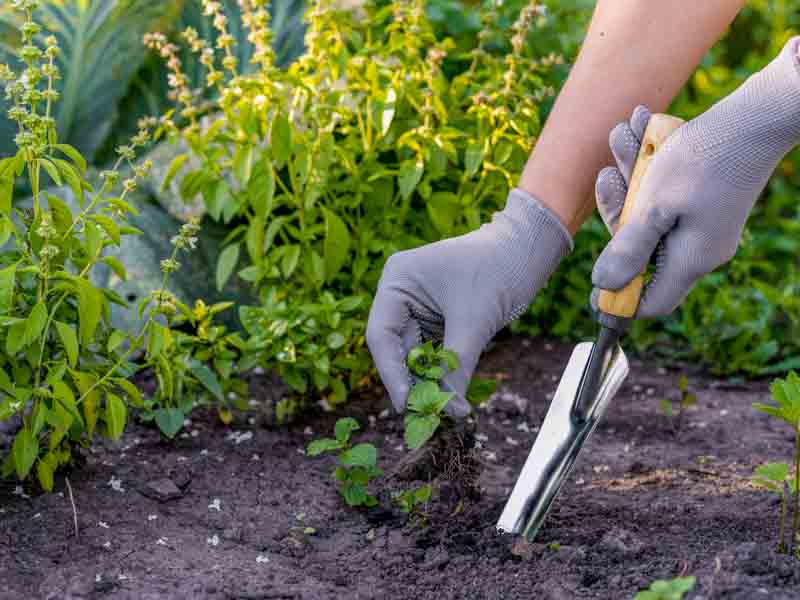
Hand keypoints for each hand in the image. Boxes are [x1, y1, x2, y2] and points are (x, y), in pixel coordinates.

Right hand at [367, 189, 571, 416]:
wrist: (528, 250)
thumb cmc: (499, 269)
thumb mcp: (474, 321)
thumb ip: (456, 366)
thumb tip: (451, 411)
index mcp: (397, 281)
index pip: (381, 335)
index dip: (392, 374)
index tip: (405, 405)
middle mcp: (400, 294)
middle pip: (396, 349)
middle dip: (412, 382)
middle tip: (426, 416)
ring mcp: (418, 307)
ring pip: (415, 355)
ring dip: (428, 382)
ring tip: (440, 411)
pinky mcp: (437, 318)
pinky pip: (432, 352)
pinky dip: (441, 373)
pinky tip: (449, 396)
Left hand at [592, 38, 799, 317]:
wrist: (755, 113)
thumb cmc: (703, 159)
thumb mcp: (654, 206)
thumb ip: (628, 248)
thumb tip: (603, 285)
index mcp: (690, 260)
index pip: (651, 302)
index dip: (619, 299)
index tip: (593, 284)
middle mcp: (697, 247)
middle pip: (639, 249)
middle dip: (617, 209)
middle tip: (608, 175)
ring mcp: (700, 221)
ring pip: (646, 209)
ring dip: (627, 173)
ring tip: (625, 134)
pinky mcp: (701, 197)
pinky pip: (662, 189)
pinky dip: (646, 162)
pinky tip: (641, 125)